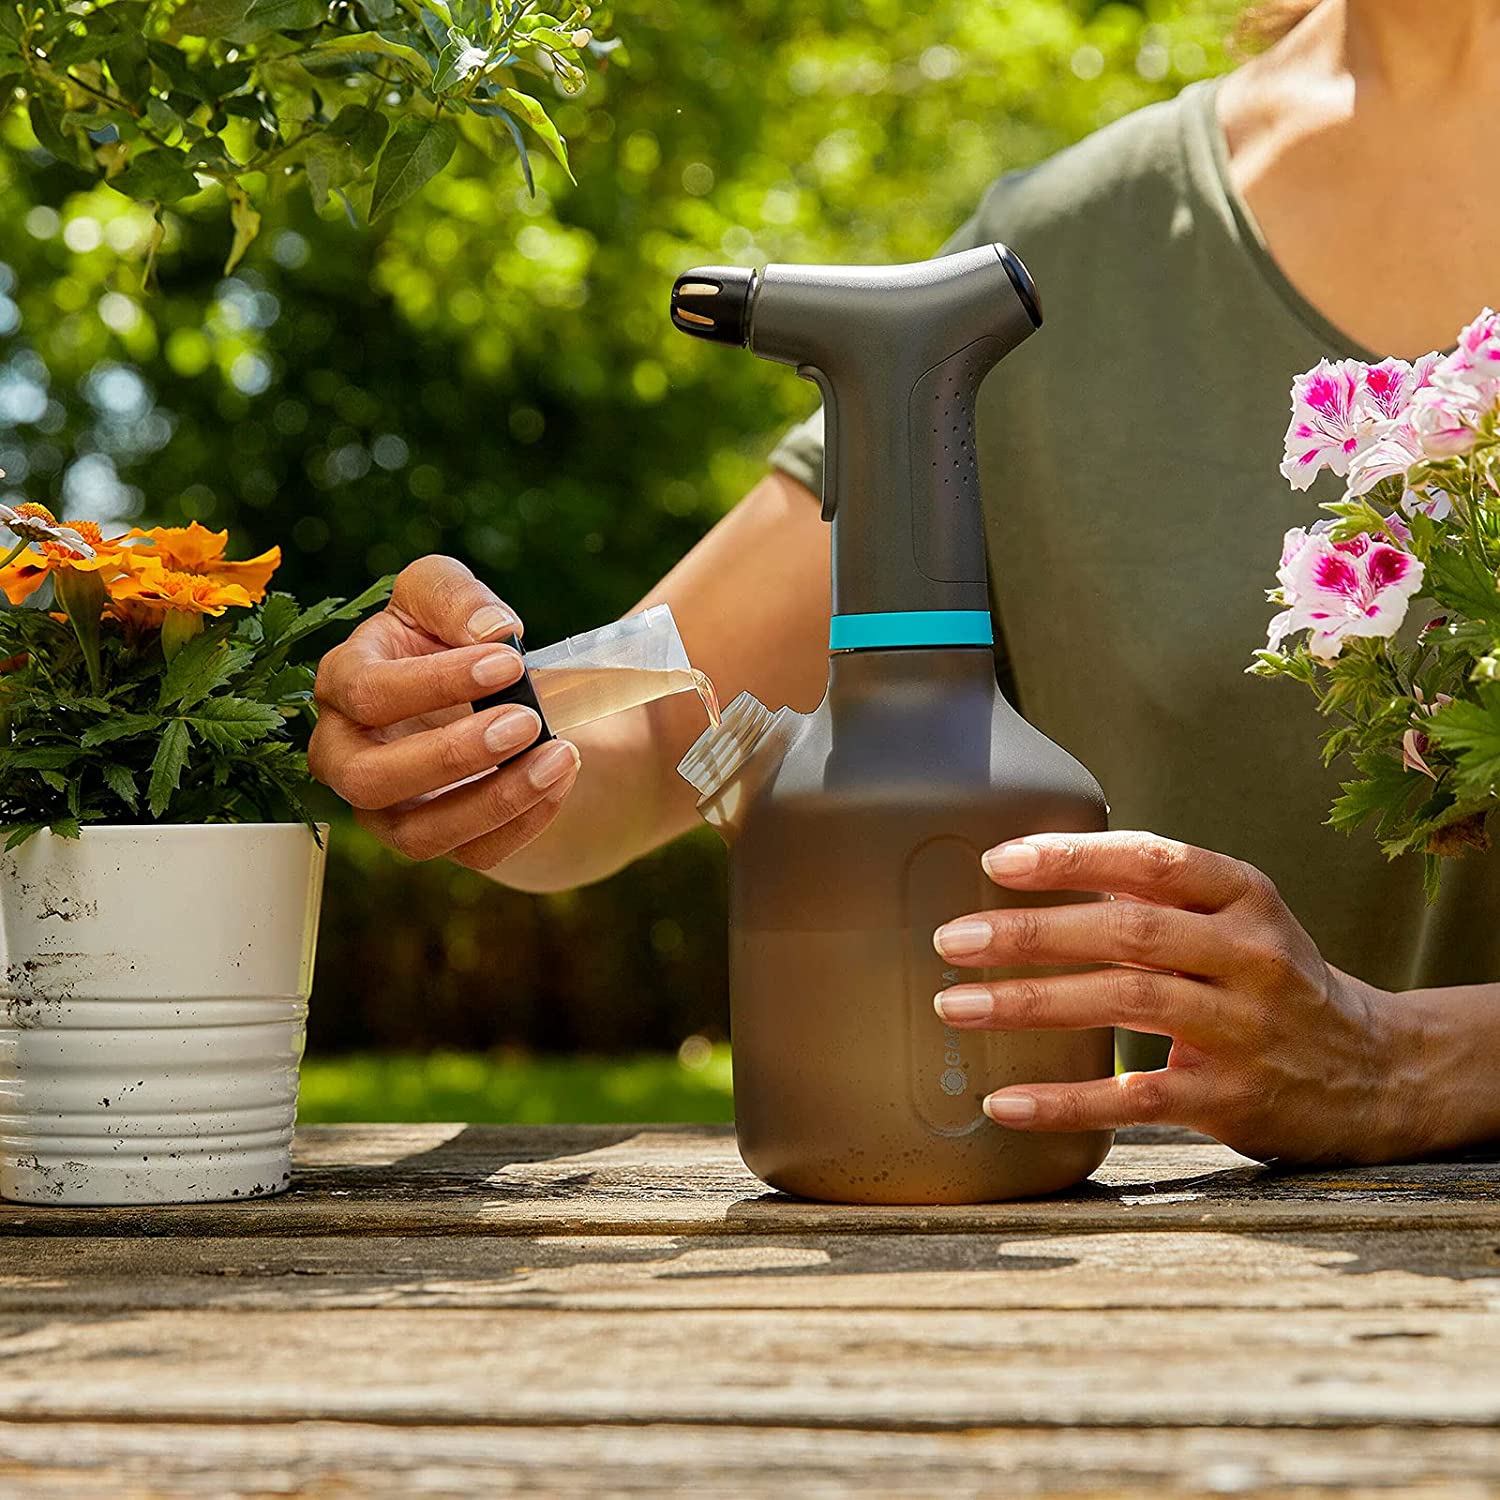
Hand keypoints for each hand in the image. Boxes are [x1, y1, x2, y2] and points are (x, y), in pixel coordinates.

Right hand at [309, 556, 580, 870]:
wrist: (487, 692)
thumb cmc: (449, 635)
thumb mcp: (445, 593)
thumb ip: (455, 597)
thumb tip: (491, 630)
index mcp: (341, 684)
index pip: (367, 692)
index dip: (436, 681)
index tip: (510, 662)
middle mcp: (347, 756)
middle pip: (370, 778)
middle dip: (451, 754)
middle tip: (526, 720)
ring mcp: (385, 808)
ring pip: (419, 835)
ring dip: (494, 800)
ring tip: (559, 757)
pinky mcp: (433, 838)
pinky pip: (473, 852)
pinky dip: (523, 822)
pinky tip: (559, 780)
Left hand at [931, 831, 1419, 1165]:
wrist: (1375, 1071)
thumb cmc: (1272, 978)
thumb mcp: (1236, 917)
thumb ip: (1153, 890)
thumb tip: (1045, 862)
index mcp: (1245, 897)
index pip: (1152, 860)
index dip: (1072, 857)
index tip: (997, 861)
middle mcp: (1250, 955)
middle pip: (1127, 932)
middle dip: (1031, 934)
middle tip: (954, 939)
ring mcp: (1243, 1028)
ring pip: (1124, 1003)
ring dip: (1030, 1004)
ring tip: (957, 1004)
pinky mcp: (1229, 1098)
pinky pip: (1134, 1098)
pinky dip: (1064, 1101)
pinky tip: (1005, 1102)